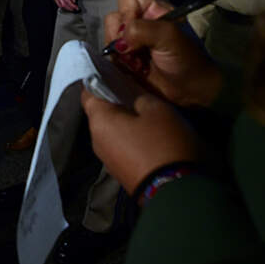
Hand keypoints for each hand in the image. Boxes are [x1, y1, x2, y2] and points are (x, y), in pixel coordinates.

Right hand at [48, 0, 78, 11]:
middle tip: (74, 9)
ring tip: (70, 7)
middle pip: (61, 3)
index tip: (77, 8)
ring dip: (64, 6)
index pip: (66, 1)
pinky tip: (64, 3)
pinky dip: (59, 2)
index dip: (72, 6)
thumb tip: (74, 2)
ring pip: (57, 2)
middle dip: (68, 8)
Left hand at [81, 89, 200, 194]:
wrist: (176, 191)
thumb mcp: (156, 109)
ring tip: (147, 111)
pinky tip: (150, 132)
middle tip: (136, 89)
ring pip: (112, 129)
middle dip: (115, 99)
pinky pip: (122, 145)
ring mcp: (108, 159)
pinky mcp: (121, 171)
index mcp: (99, 121)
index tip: (115, 71)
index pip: (88, 92)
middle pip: (101, 112)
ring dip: (126, 119)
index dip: (100, 78)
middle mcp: (97, 140)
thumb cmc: (164, 142)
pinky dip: (131, 135)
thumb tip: (129, 93)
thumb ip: (138, 95)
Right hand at [104, 0, 221, 107]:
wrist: (192, 90)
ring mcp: (133, 43)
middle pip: (114, 19)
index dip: (126, 13)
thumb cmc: (186, 59)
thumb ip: (141, 29)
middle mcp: (141, 24)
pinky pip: (112, 57)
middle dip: (119, 36)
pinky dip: (119, 64)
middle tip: (133, 50)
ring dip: (120, 53)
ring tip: (136, 63)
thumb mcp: (168, 36)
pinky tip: (134, 70)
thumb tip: (119, 41)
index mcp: (154, 11)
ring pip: (111, 39)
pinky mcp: (128, 61)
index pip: (128, 0)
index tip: (133, 30)